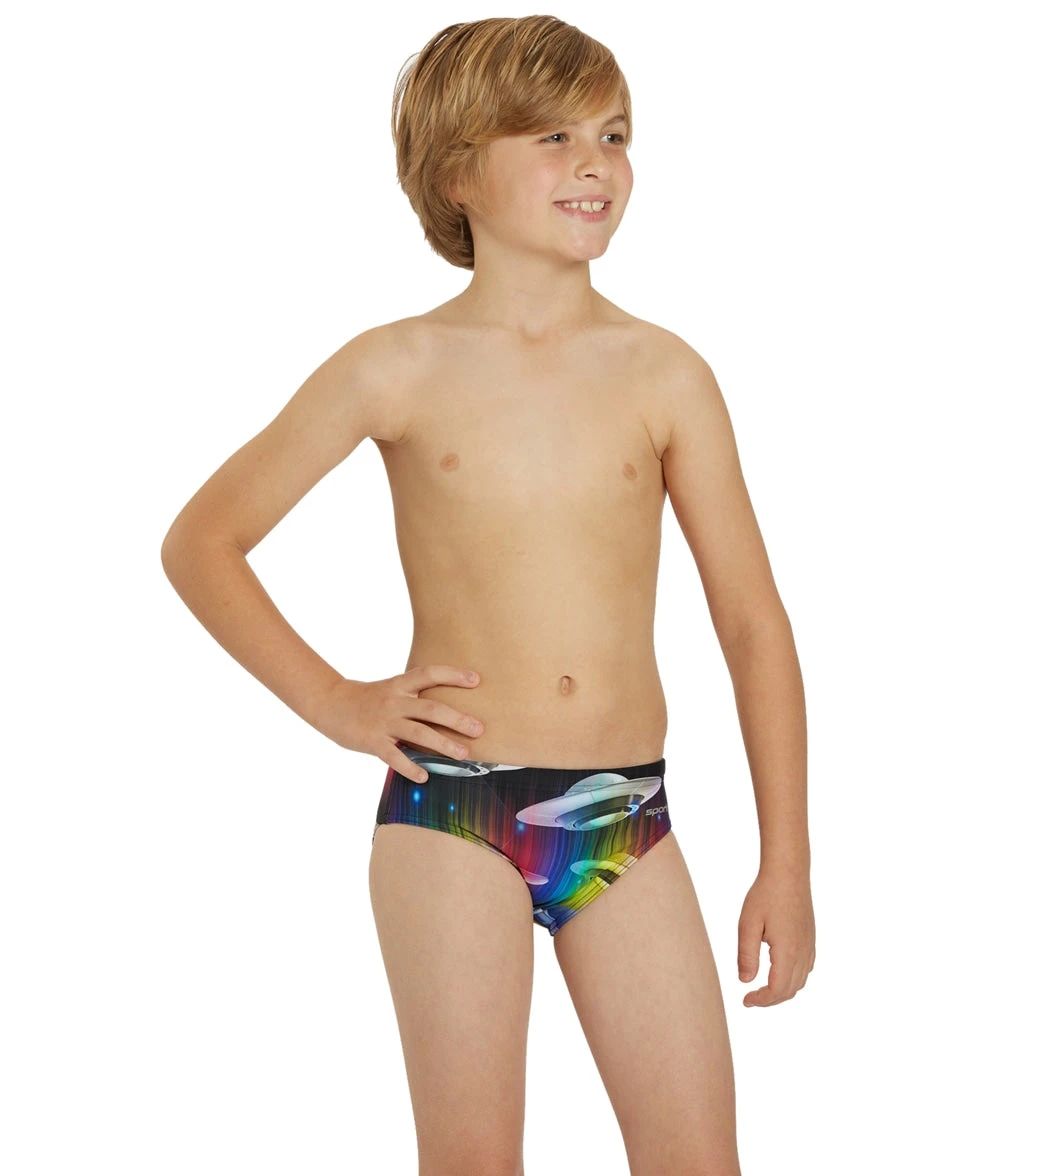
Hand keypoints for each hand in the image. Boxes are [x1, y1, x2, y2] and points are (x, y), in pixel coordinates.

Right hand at [313, 664, 484, 782]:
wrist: (329, 703)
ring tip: (463, 754)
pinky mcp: (372, 741)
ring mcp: (384, 722)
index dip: (453, 675)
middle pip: (430, 708)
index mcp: (399, 685)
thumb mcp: (389, 689)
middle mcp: (394, 701)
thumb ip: (412, 697)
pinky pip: (394, 756)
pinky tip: (424, 777)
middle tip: (479, 729)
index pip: (429, 674)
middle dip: (457, 719)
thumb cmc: (365, 698)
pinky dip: (410, 768)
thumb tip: (444, 710)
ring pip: (418, 732)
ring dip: (443, 744)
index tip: (476, 680)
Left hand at [737, 865, 815, 1006]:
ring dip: (782, 991)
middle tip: (750, 998)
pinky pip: (806, 969)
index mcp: (788, 951)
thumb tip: (745, 981)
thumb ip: (746, 955)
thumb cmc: (765, 894)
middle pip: (790, 990)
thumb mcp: (748, 924)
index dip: (762, 1000)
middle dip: (770, 999)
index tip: (745, 1000)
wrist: (788, 872)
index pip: (777, 989)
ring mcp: (809, 946)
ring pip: (800, 981)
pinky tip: (778, 972)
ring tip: (762, 989)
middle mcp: (803, 952)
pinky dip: (793, 979)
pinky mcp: (810, 939)